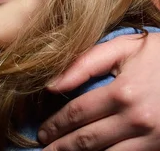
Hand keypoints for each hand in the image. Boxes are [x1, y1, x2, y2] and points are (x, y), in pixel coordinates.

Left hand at [38, 33, 159, 149]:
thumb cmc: (158, 55)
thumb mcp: (123, 48)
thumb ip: (85, 63)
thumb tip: (52, 84)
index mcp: (121, 93)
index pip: (77, 114)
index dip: (56, 125)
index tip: (43, 132)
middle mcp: (135, 120)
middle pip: (88, 140)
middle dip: (62, 147)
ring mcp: (151, 140)